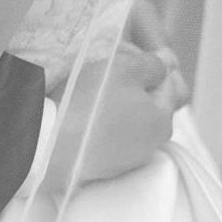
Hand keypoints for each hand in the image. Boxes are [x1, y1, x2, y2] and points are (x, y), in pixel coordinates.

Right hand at [40, 42, 186, 200]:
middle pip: (150, 103)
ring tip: (94, 85)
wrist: (51, 145)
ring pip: (130, 119)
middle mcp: (151, 144)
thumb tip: (168, 62)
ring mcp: (127, 158)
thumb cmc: (92, 103)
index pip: (170, 83)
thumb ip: (151, 65)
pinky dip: (104, 120)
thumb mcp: (125, 70)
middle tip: (111, 67)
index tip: (129, 55)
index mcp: (163, 120)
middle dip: (135, 83)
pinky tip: (85, 109)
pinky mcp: (104, 166)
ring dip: (119, 101)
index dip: (151, 64)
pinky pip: (111, 134)